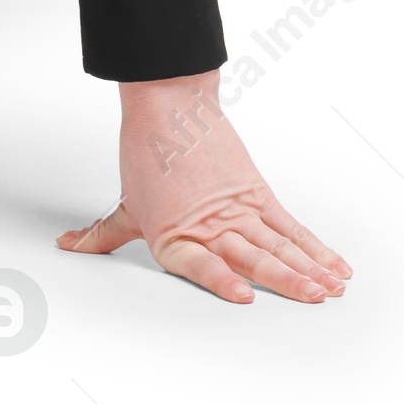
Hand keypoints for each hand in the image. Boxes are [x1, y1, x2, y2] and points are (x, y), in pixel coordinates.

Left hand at [55, 70, 351, 304]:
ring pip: (278, 243)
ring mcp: (238, 209)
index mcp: (174, 235)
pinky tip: (333, 267)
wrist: (169, 105)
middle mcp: (210, 225)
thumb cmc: (146, 154)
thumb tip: (69, 246)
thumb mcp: (126, 205)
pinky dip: (314, 248)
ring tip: (329, 289)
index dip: (221, 279)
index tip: (243, 294)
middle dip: (283, 279)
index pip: (200, 263)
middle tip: (311, 297)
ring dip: (307, 268)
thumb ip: (104, 236)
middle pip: (251, 255)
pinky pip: (290, 226)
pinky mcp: (257, 194)